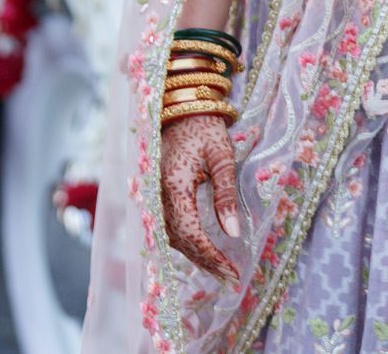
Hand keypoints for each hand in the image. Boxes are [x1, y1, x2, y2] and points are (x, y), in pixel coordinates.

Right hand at [161, 114, 241, 282]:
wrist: (181, 109)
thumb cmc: (205, 129)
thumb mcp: (222, 156)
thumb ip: (225, 193)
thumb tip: (233, 233)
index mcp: (174, 185)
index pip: (190, 232)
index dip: (211, 255)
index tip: (232, 270)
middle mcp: (158, 195)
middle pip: (180, 241)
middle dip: (206, 261)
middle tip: (231, 277)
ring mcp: (154, 196)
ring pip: (171, 238)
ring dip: (195, 256)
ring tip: (220, 270)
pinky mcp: (156, 196)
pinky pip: (167, 227)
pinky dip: (185, 243)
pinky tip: (202, 251)